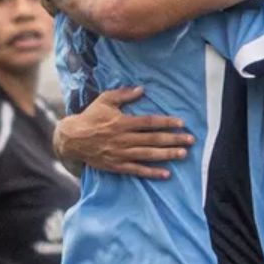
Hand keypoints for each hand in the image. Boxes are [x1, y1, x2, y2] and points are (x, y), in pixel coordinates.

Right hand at [54, 87, 193, 178]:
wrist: (72, 139)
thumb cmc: (90, 117)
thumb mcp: (104, 100)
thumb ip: (123, 94)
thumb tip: (141, 89)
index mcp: (122, 122)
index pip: (149, 122)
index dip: (166, 122)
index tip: (181, 123)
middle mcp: (124, 139)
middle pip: (153, 139)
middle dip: (174, 139)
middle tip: (191, 140)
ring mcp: (121, 154)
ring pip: (148, 154)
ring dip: (167, 155)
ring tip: (183, 154)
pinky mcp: (117, 165)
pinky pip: (137, 170)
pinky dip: (151, 172)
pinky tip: (166, 174)